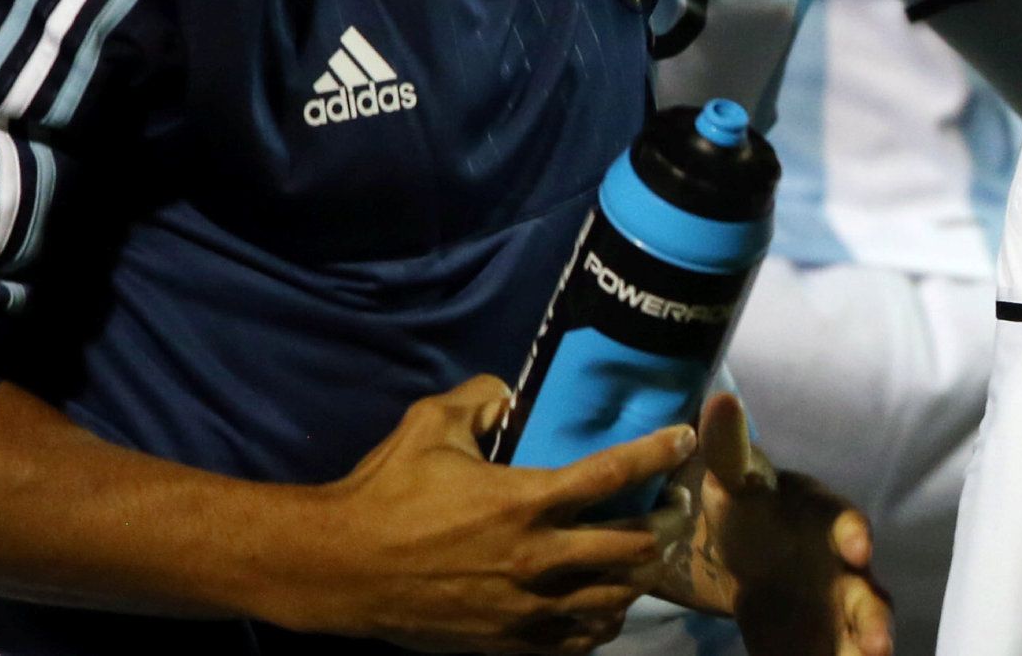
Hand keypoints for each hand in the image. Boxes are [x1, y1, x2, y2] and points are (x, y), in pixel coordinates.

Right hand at [255, 376, 691, 653]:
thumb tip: (510, 391)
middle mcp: (536, 557)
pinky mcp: (505, 643)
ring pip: (613, 600)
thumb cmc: (385, 491)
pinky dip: (599, 623)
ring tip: (645, 557)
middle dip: (663, 525)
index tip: (684, 437)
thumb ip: (480, 396)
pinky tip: (604, 606)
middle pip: (633, 547)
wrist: (338, 570)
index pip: (614, 472)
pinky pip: (575, 641)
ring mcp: (524, 608)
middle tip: (673, 507)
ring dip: (636, 577)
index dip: (659, 451)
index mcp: (524, 500)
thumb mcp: (430, 424)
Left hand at [650, 391, 889, 655]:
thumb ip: (727, 448)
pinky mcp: (824, 638)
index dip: (853, 534)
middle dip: (872, 617)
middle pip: (867, 590)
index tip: (855, 548)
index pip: (847, 523)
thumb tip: (719, 400)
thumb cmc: (745, 508)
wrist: (741, 554)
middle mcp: (843, 565)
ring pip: (862, 628)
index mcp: (826, 519)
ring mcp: (837, 605)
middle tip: (875, 643)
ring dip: (868, 646)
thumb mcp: (731, 480)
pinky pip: (838, 653)